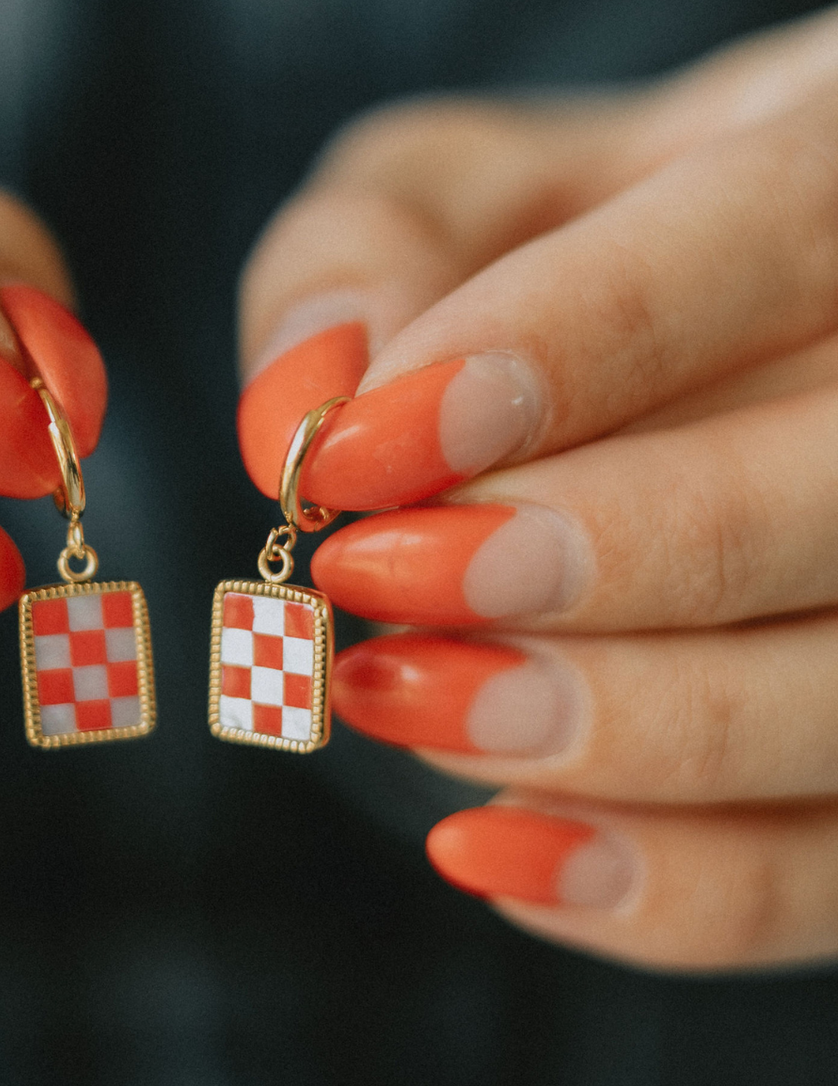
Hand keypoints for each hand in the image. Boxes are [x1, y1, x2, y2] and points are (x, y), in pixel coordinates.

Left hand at [238, 5, 837, 971]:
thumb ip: (368, 254)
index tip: (370, 444)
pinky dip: (670, 892)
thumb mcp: (467, 193)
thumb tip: (301, 411)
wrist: (765, 322)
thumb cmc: (594, 241)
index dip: (574, 344)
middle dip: (599, 556)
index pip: (771, 233)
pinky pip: (835, 869)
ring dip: (618, 731)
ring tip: (402, 699)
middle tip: (380, 582)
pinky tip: (494, 846)